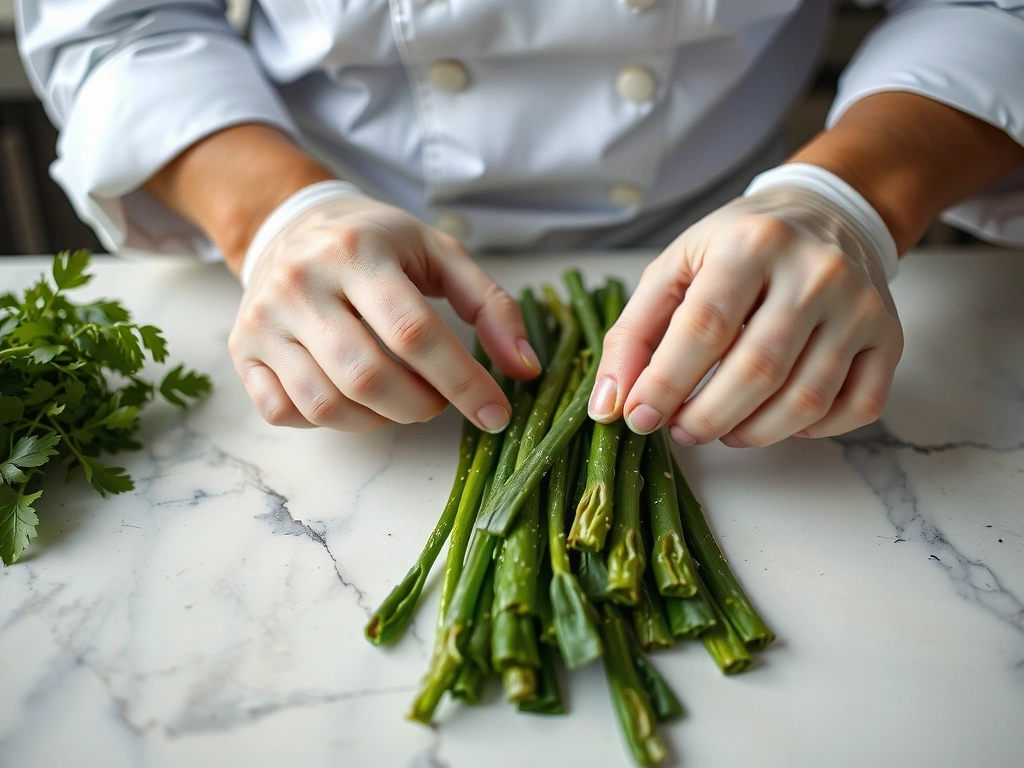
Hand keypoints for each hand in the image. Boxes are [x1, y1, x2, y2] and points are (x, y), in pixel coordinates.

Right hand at [229, 188, 539, 431]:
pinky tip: (352, 399)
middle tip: (440, 400)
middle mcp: (301, 283)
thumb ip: (490, 306)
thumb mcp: (440, 254)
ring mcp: (264, 320)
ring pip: (325, 404)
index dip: (462, 382)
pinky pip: (284, 412)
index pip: (414, 333)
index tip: (496, 413)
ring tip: (403, 399)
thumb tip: (525, 369)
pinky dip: (328, 421)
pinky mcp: (242, 350)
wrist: (290, 223)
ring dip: (379, 419)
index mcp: (357, 251)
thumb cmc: (377, 243)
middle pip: (368, 376)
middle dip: (420, 406)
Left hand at [589, 167, 903, 446]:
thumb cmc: (739, 246)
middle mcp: (815, 271)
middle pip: (757, 370)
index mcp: (751, 244)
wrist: (826, 213)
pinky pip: (857, 407)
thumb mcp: (676, 268)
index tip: (638, 417)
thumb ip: (633, 333)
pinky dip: (812, 431)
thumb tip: (609, 405)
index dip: (665, 383)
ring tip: (721, 429)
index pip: (704, 328)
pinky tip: (777, 418)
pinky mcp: (889, 335)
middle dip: (706, 417)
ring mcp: (860, 305)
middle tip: (681, 429)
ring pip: (806, 399)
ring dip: (753, 432)